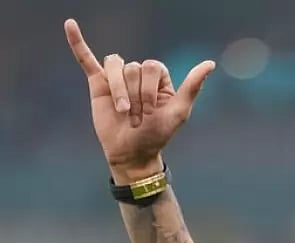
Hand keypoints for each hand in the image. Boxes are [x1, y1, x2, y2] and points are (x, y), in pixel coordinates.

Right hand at [64, 18, 214, 180]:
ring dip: (119, 91)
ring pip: (115, 66)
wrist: (132, 152)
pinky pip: (86, 59)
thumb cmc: (157, 134)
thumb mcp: (179, 111)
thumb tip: (210, 63)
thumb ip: (192, 86)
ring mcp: (117, 77)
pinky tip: (70, 25)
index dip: (149, 89)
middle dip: (134, 95)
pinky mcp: (98, 83)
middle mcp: (138, 75)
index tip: (151, 112)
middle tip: (136, 117)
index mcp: (158, 78)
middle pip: (133, 68)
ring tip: (123, 112)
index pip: (151, 67)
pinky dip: (77, 42)